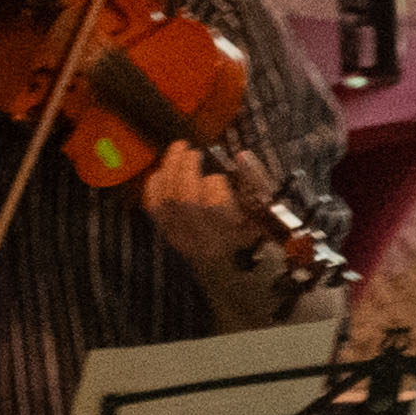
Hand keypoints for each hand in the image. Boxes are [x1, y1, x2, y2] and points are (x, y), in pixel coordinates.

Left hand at [131, 136, 274, 277]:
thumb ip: (255, 181)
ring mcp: (180, 235)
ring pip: (167, 199)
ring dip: (170, 169)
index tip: (219, 175)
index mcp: (232, 233)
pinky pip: (153, 205)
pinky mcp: (165, 231)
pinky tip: (163, 170)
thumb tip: (242, 155)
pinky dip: (155, 184)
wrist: (223, 265)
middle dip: (187, 169)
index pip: (215, 206)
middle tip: (192, 150)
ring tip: (178, 149)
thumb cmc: (248, 229)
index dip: (214, 183)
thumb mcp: (261, 208)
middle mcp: (203, 237)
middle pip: (186, 200)